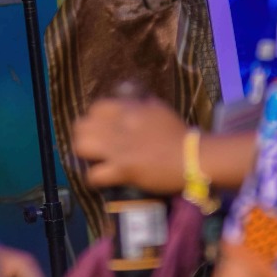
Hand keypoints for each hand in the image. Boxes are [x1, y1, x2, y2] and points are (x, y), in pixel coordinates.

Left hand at [73, 96, 189, 192]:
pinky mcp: (123, 170)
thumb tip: (126, 96)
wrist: (194, 157)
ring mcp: (120, 148)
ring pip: (81, 147)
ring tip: (91, 161)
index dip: (94, 120)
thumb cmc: (179, 134)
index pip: (96, 108)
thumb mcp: (159, 109)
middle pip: (82, 126)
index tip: (98, 129)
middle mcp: (120, 126)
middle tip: (91, 147)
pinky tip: (99, 180)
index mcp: (129, 109)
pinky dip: (93, 180)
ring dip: (83, 156)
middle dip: (82, 137)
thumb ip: (139, 103)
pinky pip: (94, 175)